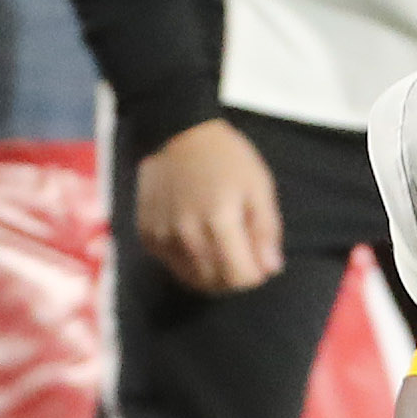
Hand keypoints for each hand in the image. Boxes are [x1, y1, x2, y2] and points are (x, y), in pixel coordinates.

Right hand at [135, 118, 284, 294]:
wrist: (178, 134)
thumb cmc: (227, 160)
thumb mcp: (259, 188)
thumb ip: (266, 231)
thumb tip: (270, 270)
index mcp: (218, 221)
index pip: (241, 277)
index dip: (257, 274)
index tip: (259, 257)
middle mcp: (186, 233)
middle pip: (217, 283)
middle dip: (236, 275)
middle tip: (242, 251)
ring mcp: (162, 235)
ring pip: (194, 279)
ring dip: (213, 273)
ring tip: (220, 245)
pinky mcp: (146, 234)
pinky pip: (173, 266)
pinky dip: (190, 262)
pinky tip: (197, 239)